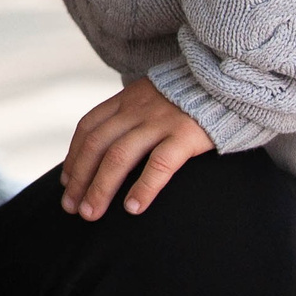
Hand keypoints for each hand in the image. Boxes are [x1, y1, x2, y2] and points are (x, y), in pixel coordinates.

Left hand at [60, 78, 215, 220]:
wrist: (229, 81)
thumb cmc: (191, 98)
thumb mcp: (152, 97)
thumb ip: (132, 115)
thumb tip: (111, 146)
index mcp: (126, 100)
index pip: (88, 128)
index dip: (74, 156)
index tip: (66, 183)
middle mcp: (137, 109)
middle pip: (97, 145)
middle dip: (80, 178)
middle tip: (70, 207)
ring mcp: (160, 121)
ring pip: (119, 156)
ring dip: (100, 187)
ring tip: (91, 214)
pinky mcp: (186, 135)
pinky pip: (159, 164)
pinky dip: (143, 187)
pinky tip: (133, 209)